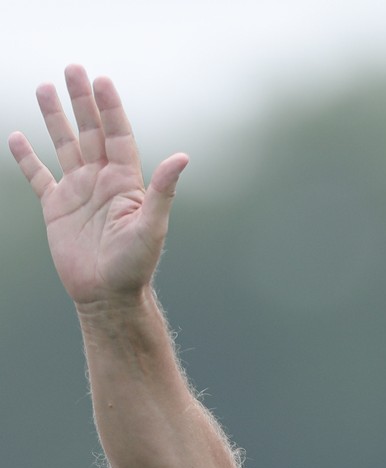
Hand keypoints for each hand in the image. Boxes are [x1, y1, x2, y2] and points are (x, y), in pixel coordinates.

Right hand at [8, 64, 188, 306]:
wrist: (107, 294)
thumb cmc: (135, 265)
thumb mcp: (151, 226)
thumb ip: (162, 190)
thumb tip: (182, 158)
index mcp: (125, 183)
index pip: (117, 136)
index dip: (110, 108)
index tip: (101, 80)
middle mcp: (102, 182)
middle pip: (90, 132)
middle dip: (82, 101)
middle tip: (73, 68)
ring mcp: (79, 193)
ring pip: (65, 146)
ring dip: (56, 118)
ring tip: (46, 87)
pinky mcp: (56, 208)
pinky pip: (39, 176)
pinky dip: (27, 158)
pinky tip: (17, 136)